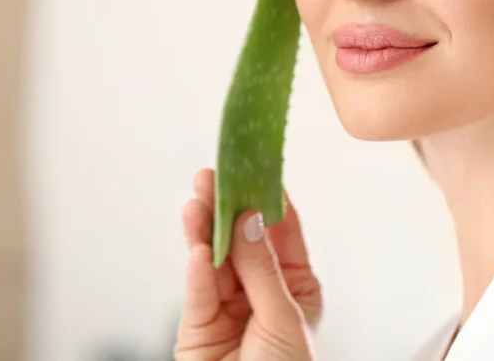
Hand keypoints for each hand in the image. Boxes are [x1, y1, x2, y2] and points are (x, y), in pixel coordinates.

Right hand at [175, 169, 323, 360]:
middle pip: (242, 239)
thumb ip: (263, 270)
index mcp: (296, 284)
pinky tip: (197, 249)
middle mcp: (261, 290)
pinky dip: (197, 270)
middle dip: (228, 205)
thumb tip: (251, 220)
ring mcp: (228, 306)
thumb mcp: (285, 317)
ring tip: (197, 198)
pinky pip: (198, 292)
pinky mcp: (198, 327)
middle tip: (215, 174)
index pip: (282, 232)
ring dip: (204, 229)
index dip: (269, 198)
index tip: (258, 166)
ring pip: (215, 259)